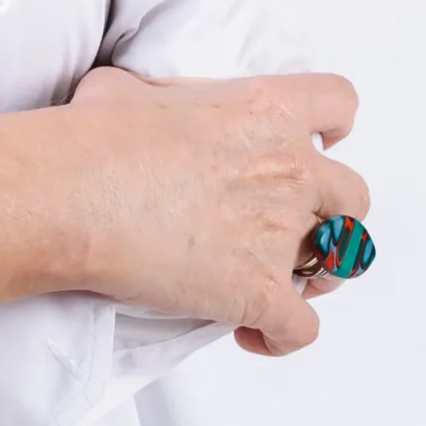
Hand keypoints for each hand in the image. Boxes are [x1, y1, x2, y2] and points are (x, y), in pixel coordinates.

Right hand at [0, 64, 367, 362]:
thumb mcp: (127, 88)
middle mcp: (287, 169)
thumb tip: (135, 101)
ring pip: (340, 262)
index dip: (334, 127)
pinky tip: (251, 333)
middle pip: (352, 195)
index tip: (322, 142)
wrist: (73, 195)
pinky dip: (282, 336)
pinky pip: (301, 329)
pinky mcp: (259, 293)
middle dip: (331, 212)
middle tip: (296, 222)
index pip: (339, 104)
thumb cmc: (93, 140)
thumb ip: (158, 94)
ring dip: (318, 272)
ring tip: (288, 280)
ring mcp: (279, 234)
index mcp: (264, 110)